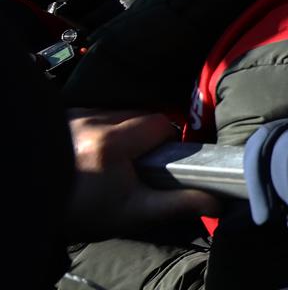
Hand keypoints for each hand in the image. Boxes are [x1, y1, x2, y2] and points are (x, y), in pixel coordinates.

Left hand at [66, 110, 220, 240]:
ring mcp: (73, 116)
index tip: (158, 161)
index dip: (165, 140)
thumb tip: (216, 200)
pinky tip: (94, 148)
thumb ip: (176, 204)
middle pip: (138, 114)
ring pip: (117, 111)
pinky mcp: (61, 116)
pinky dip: (101, 125)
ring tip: (114, 157)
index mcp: (112, 142)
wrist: (35, 206)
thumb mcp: (133, 212)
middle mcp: (92, 121)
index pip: (159, 123)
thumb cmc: (84, 211)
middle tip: (137, 162)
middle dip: (144, 134)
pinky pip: (94, 111)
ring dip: (122, 128)